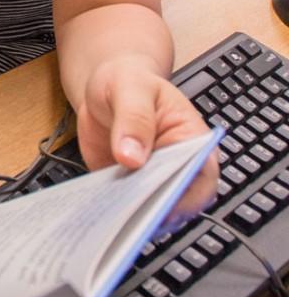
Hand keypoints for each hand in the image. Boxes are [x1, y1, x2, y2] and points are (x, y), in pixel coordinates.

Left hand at [76, 53, 217, 217]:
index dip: (184, 197)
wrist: (106, 86)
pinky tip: (96, 207)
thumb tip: (133, 157)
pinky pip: (123, 205)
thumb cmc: (129, 81)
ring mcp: (152, 179)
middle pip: (176, 201)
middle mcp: (177, 166)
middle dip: (154, 210)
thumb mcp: (130, 90)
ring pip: (150, 209)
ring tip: (110, 212)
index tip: (160, 205)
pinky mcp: (128, 185)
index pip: (200, 178)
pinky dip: (112, 209)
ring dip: (132, 214)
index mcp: (192, 141)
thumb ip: (134, 119)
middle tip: (128, 211)